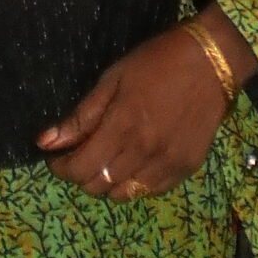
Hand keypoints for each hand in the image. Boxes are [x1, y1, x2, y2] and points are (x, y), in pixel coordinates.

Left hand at [36, 21, 239, 201]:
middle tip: (82, 153)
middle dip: (81, 174)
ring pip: (123, 195)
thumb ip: (81, 116)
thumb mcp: (113, 79)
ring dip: (107, 182)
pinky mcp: (186, 168)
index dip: (61, 167)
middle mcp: (145, 152)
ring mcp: (168, 164)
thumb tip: (45, 142)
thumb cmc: (157, 62)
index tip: (57, 156)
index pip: (80, 169)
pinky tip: (135, 161)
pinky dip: (135, 183)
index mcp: (123, 126)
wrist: (212, 61)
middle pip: (98, 186)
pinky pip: (150, 191)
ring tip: (109, 159)